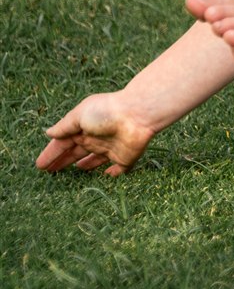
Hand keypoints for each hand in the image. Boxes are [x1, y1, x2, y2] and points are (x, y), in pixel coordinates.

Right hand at [37, 92, 154, 175]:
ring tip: (75, 172)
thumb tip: (48, 132)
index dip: (52, 154)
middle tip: (50, 172)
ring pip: (95, 160)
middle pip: (76, 153)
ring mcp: (112, 148)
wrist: (138, 115)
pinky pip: (119, 169)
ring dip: (86, 166)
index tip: (40, 165)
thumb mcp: (79, 116)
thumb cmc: (106, 112)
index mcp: (83, 128)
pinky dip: (113, 174)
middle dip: (64, 161)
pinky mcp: (125, 158)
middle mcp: (96, 138)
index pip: (63, 143)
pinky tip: (106, 177)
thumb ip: (64, 127)